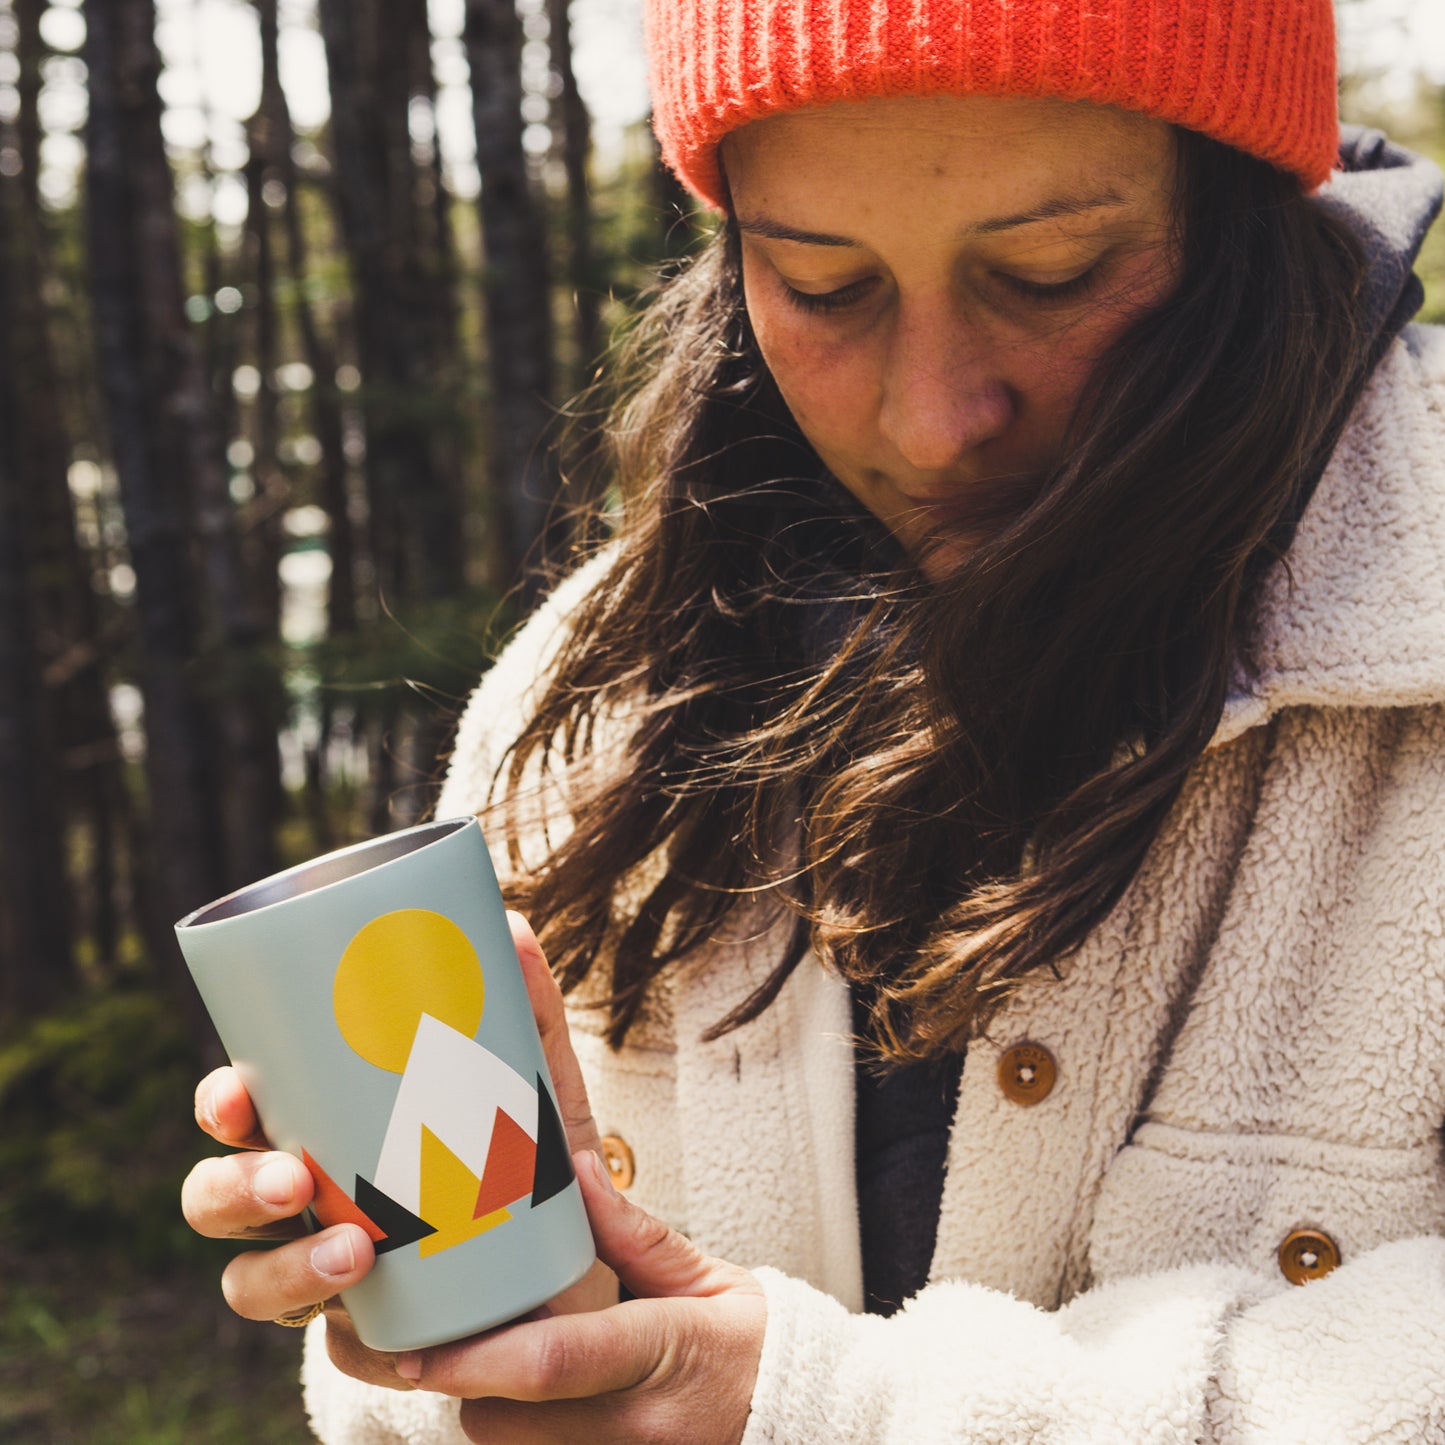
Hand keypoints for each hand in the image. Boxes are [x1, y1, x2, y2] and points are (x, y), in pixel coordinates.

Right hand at [180, 912, 619, 1390]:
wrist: (570, 1258)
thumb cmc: (526, 1151)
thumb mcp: (534, 1082)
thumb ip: (527, 1009)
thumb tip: (509, 926)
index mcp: (320, 1127)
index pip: (239, 1114)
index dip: (218, 1105)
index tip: (236, 1097)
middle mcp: (306, 1201)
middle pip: (218, 1198)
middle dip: (234, 1190)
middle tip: (293, 1178)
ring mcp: (327, 1271)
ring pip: (249, 1285)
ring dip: (282, 1273)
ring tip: (355, 1254)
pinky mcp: (369, 1335)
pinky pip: (336, 1355)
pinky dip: (360, 1349)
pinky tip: (399, 1342)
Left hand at [398, 1148, 766, 1444]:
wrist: (806, 1414)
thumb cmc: (753, 1344)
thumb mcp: (706, 1277)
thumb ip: (633, 1232)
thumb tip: (574, 1172)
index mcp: (663, 1352)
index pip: (552, 1362)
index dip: (474, 1358)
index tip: (419, 1347)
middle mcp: (640, 1427)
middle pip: (506, 1422)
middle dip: (470, 1384)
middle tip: (467, 1339)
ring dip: (495, 1415)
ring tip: (506, 1369)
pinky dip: (527, 1437)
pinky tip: (538, 1404)